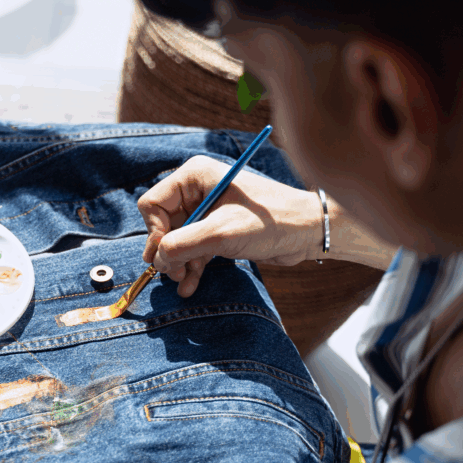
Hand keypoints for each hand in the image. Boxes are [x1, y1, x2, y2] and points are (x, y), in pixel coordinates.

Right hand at [137, 155, 322, 297]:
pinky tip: (190, 285)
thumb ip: (182, 245)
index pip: (153, 204)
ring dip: (178, 264)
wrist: (309, 232)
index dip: (155, 232)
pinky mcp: (216, 230)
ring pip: (176, 240)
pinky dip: (190, 267)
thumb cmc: (271, 222)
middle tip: (174, 274)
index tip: (167, 254)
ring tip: (184, 283)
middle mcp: (196, 190)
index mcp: (194, 177)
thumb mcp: (220, 233)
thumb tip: (156, 260)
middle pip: (162, 224)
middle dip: (167, 252)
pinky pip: (192, 249)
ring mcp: (206, 211)